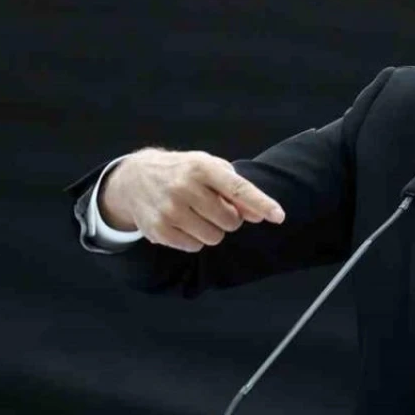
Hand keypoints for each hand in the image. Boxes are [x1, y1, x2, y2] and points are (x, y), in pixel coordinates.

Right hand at [98, 148, 284, 251]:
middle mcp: (184, 187)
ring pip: (214, 237)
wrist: (135, 178)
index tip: (279, 216)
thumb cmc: (184, 173)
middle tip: (214, 207)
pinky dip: (195, 239)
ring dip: (212, 230)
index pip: (238, 189)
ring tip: (197, 214)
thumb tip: (258, 215)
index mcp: (201, 167)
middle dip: (229, 219)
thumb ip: (237, 190)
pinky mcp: (159, 230)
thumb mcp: (210, 169)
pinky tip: (182, 223)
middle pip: (230, 221)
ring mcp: (170, 210)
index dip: (261, 203)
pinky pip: (195, 247)